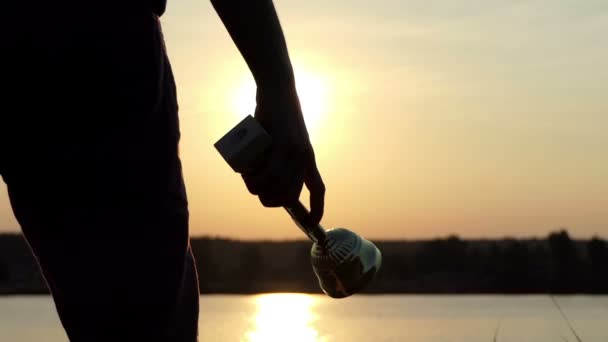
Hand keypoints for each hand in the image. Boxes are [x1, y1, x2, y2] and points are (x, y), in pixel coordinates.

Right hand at [241, 86, 324, 225]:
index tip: (311, 225)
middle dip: (269, 200)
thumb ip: (275, 156)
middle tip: (254, 187)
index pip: (318, 189)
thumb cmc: (273, 112)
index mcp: (308, 157)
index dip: (316, 210)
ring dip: (257, 188)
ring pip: (276, 186)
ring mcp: (296, 151)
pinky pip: (269, 172)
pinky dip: (254, 178)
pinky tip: (246, 172)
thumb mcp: (278, 138)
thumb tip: (261, 179)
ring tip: (247, 177)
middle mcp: (305, 157)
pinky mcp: (283, 143)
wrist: (277, 87)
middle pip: (289, 196)